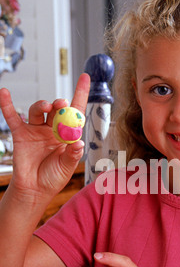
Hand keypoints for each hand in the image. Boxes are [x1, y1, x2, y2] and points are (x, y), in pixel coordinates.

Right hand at [0, 73, 89, 200]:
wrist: (34, 189)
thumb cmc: (53, 177)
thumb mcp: (66, 167)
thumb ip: (72, 155)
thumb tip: (79, 142)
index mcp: (68, 134)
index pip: (76, 112)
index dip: (81, 94)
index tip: (85, 77)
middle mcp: (53, 128)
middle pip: (57, 109)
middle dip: (60, 104)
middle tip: (62, 103)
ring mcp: (36, 130)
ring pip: (38, 110)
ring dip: (42, 105)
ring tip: (46, 106)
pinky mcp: (21, 134)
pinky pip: (13, 117)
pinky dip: (7, 105)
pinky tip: (4, 93)